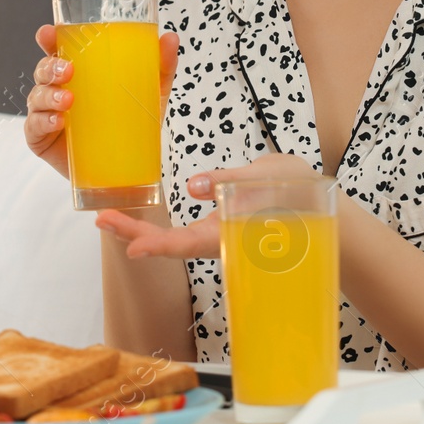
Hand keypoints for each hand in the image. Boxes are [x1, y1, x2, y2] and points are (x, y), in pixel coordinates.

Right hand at [23, 22, 179, 179]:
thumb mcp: (150, 94)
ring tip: (68, 100)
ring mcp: (46, 114)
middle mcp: (58, 90)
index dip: (48, 39)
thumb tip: (171, 38)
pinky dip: (43, 121)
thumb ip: (160, 66)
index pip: (57, 50)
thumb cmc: (131, 124)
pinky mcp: (41, 139)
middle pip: (43, 70)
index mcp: (78, 74)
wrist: (126, 171)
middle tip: (68, 70)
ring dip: (49, 95)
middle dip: (50, 66)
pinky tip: (59, 121)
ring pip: (37, 96)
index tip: (48, 33)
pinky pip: (34, 126)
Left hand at [94, 152, 318, 258]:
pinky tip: (136, 223)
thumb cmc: (298, 193)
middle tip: (102, 219)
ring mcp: (216, 236)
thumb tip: (193, 187)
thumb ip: (229, 181)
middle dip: (135, 233)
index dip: (157, 245)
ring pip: (172, 241)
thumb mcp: (266, 176)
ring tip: (109, 219)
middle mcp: (218, 240)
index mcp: (230, 232)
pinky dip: (156, 229)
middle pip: (170, 244)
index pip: (187, 243)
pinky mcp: (217, 227)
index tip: (131, 248)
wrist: (321, 206)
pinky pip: (181, 234)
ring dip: (140, 231)